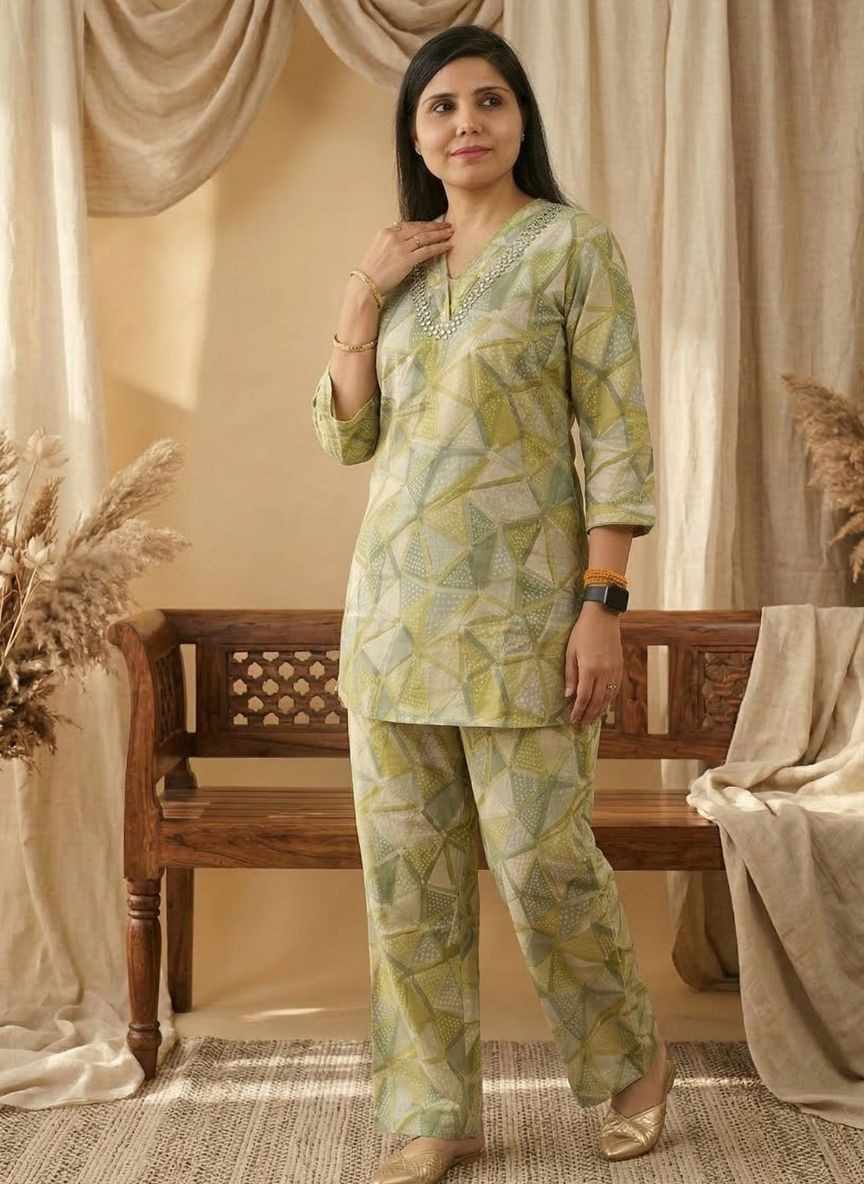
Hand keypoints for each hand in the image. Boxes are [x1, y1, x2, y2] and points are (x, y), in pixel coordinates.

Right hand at [356, 218, 453, 298]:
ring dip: (440, 234)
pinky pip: (427, 250)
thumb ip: (390, 243)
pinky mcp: (407, 260)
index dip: (423, 224)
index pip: (409, 225)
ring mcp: (401, 247)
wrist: (365, 284)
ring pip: (425, 237)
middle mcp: (393, 236)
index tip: (433, 225)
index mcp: (386, 232)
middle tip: (447, 225)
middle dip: (435, 226)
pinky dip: (439, 247)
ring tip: (450, 233)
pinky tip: (447, 246)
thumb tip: (403, 240)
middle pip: (419, 227)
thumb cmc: (371, 272)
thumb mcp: (378, 250)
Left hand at [564, 602, 622, 725]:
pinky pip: (615, 689)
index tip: (573, 719)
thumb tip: (569, 695)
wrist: (603, 616)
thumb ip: (570, 675)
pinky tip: (603, 706)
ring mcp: (614, 670)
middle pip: (597, 701)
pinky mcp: (619, 667)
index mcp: (590, 668)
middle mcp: (604, 672)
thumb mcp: (570, 652)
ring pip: (608, 697)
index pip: (584, 697)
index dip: (578, 710)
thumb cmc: (582, 632)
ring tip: (591, 720)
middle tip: (581, 725)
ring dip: (600, 711)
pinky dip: (609, 700)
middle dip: (589, 715)